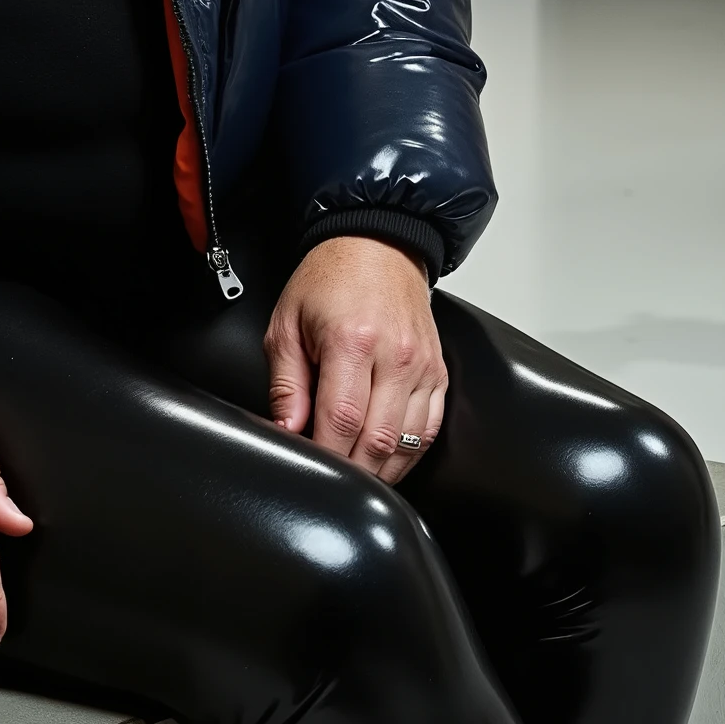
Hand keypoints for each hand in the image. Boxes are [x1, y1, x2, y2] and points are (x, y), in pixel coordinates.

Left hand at [264, 235, 445, 484]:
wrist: (377, 245)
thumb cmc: (330, 279)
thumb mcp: (287, 323)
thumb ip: (285, 382)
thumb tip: (288, 428)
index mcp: (353, 341)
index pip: (341, 421)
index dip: (325, 455)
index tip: (310, 466)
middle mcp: (395, 356)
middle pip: (378, 441)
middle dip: (351, 471)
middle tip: (329, 478)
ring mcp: (423, 366)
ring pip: (409, 443)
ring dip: (381, 469)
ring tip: (356, 475)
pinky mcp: (438, 371)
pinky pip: (430, 429)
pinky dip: (409, 454)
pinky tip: (387, 460)